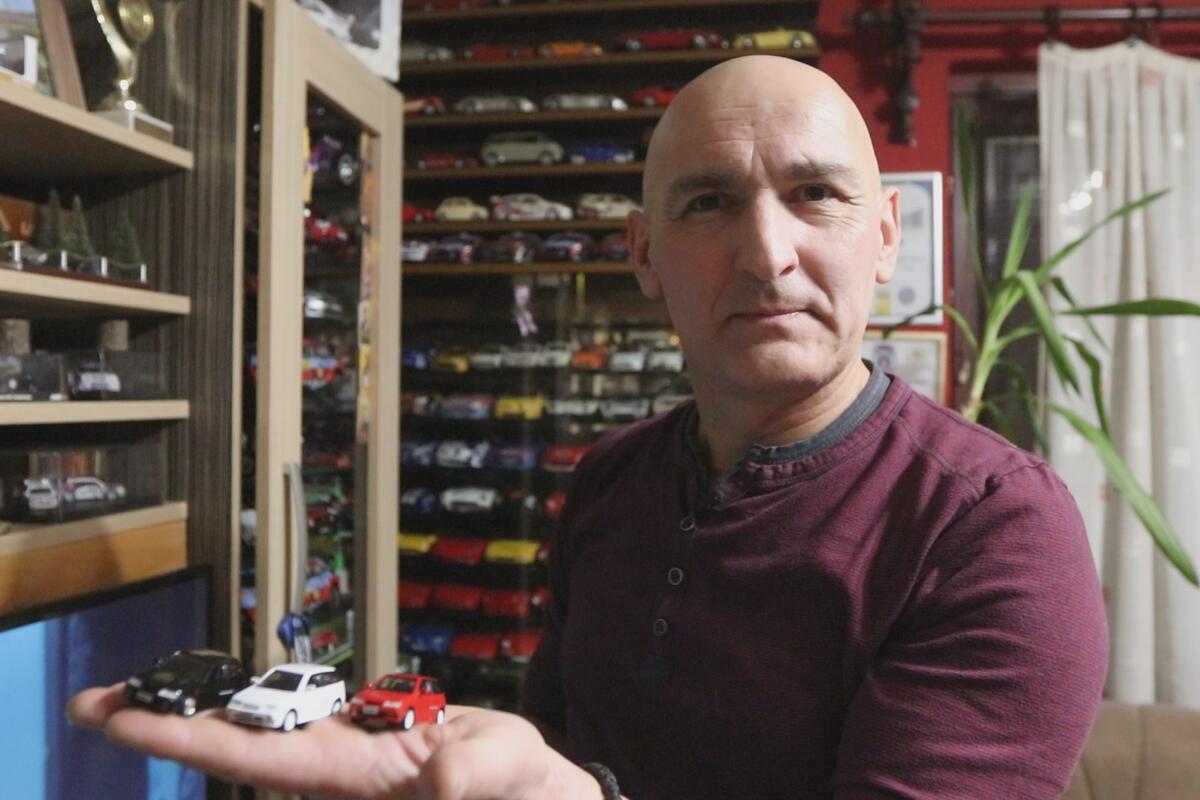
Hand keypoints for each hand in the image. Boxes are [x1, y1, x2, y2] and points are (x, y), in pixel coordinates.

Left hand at [68, 684, 597, 799]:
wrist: (533, 793)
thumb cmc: (519, 787)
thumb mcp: (507, 773)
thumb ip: (475, 774)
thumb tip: (440, 782)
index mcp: (358, 776)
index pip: (262, 759)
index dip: (193, 738)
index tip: (128, 721)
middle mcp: (337, 770)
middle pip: (242, 748)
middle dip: (171, 725)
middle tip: (98, 704)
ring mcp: (344, 756)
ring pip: (259, 736)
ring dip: (200, 717)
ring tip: (135, 697)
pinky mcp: (358, 742)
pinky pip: (293, 726)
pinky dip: (248, 711)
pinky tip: (216, 703)